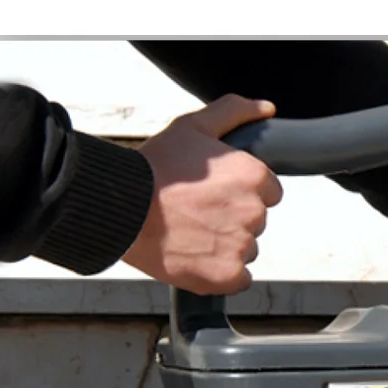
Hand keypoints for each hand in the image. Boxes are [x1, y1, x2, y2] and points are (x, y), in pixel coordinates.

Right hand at [124, 94, 282, 294]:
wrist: (119, 205)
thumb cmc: (153, 166)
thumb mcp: (194, 126)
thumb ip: (235, 112)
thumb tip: (266, 108)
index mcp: (254, 176)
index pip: (268, 191)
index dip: (240, 191)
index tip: (215, 192)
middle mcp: (254, 211)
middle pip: (255, 220)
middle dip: (231, 216)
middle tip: (196, 210)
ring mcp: (241, 245)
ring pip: (245, 248)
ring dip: (224, 244)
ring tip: (190, 231)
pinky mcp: (227, 275)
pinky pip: (239, 278)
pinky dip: (221, 273)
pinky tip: (197, 256)